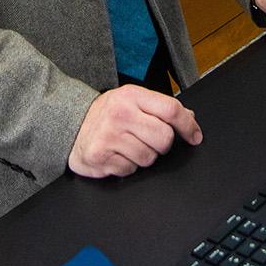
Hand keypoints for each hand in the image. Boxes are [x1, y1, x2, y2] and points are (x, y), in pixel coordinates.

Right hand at [68, 85, 202, 177]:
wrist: (71, 125)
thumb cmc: (107, 113)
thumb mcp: (132, 100)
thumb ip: (160, 107)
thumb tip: (190, 118)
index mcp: (132, 96)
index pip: (171, 109)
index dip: (188, 125)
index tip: (194, 136)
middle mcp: (120, 114)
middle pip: (164, 138)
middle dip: (162, 144)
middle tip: (150, 140)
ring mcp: (109, 136)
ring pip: (149, 158)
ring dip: (143, 156)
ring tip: (129, 146)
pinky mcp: (100, 156)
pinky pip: (130, 170)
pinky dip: (127, 166)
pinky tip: (117, 154)